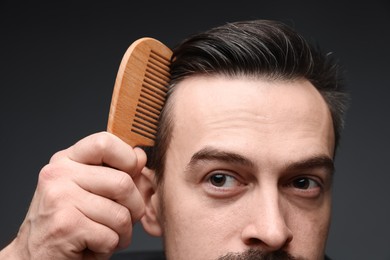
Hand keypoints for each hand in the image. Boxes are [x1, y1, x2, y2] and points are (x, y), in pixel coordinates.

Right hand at [1, 132, 146, 259]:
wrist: (33, 257)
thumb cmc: (68, 223)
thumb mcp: (89, 190)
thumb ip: (116, 171)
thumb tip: (140, 156)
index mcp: (66, 160)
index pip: (105, 142)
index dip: (128, 159)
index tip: (131, 176)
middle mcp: (59, 174)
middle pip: (123, 183)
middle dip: (134, 208)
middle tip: (124, 220)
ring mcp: (60, 198)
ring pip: (121, 214)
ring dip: (122, 233)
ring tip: (107, 236)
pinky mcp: (65, 225)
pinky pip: (110, 236)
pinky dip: (109, 248)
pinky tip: (93, 246)